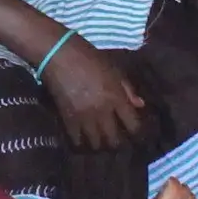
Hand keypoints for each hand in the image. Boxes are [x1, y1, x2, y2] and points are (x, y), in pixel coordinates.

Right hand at [36, 33, 146, 152]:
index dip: (136, 132)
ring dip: (99, 144)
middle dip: (118, 143)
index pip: (133, 125)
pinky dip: (80, 143)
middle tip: (116, 140)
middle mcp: (102, 111)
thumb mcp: (113, 69)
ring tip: (99, 142)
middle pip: (114, 140)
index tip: (135, 133)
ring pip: (96, 144)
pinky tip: (82, 140)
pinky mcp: (67, 118)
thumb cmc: (88, 57)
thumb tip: (140, 105)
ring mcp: (84, 116)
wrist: (57, 54)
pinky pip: (76, 140)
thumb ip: (127, 89)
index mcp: (117, 97)